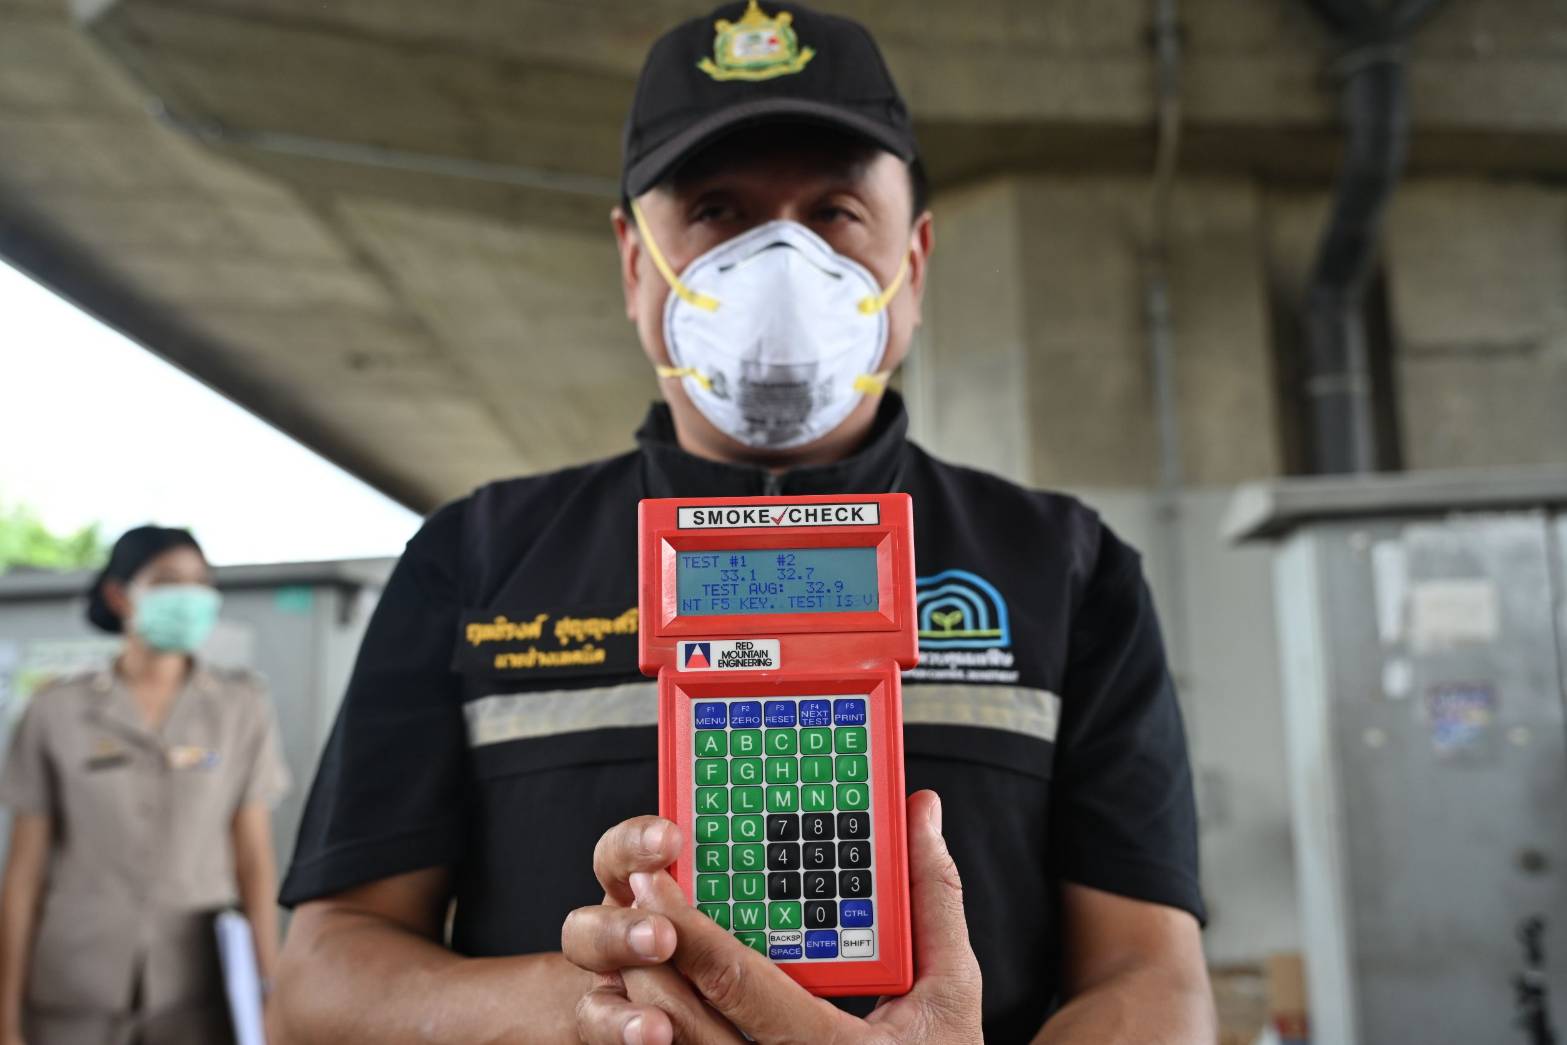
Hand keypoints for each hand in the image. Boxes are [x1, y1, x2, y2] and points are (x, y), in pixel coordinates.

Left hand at [587, 791, 983, 1043]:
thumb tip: (922, 810)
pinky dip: (662, 1031)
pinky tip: (653, 994)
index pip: (738, 983)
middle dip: (647, 955)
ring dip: (645, 993)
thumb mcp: (952, 990)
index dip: (689, 929)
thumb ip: (932, 897)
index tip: (652, 879)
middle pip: (684, 1019)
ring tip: (630, 938)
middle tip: (626, 898)